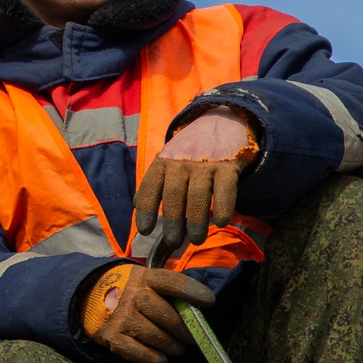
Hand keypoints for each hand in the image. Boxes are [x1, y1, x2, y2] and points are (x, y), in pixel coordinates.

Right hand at [81, 261, 217, 362]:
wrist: (87, 295)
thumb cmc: (126, 288)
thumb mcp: (143, 278)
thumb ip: (166, 290)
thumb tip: (196, 309)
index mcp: (144, 278)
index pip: (173, 283)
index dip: (193, 292)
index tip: (209, 302)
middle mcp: (132, 296)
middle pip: (168, 317)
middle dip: (185, 331)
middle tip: (191, 337)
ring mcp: (121, 318)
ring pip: (157, 338)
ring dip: (172, 346)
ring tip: (176, 347)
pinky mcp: (112, 337)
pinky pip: (139, 353)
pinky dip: (153, 358)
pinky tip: (161, 358)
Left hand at [135, 106, 259, 248]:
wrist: (220, 120)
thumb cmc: (190, 149)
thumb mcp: (168, 159)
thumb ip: (155, 181)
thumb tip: (136, 205)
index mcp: (163, 162)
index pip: (149, 187)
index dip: (146, 210)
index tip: (145, 231)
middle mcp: (180, 162)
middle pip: (173, 195)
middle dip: (172, 222)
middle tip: (174, 242)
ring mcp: (204, 163)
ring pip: (197, 195)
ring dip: (197, 221)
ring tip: (197, 239)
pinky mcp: (227, 165)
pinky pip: (224, 190)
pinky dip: (223, 208)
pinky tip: (221, 222)